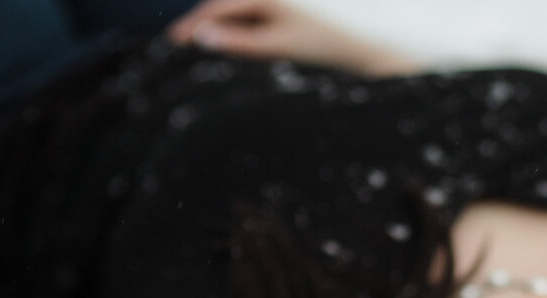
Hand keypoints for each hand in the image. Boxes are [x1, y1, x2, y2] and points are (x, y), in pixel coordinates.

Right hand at [166, 0, 418, 75]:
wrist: (370, 39)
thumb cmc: (328, 43)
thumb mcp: (280, 46)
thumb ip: (240, 41)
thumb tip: (203, 37)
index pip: (220, 7)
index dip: (195, 24)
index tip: (176, 42)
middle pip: (230, 2)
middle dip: (208, 20)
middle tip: (184, 41)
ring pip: (245, 4)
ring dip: (227, 19)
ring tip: (210, 39)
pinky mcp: (291, 3)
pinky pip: (261, 7)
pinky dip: (247, 18)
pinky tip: (243, 31)